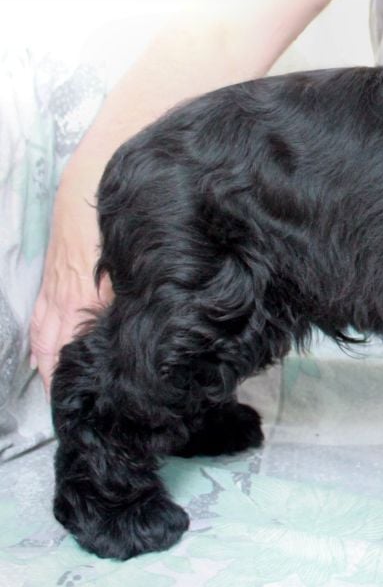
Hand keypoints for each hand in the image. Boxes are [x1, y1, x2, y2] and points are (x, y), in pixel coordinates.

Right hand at [29, 165, 112, 392]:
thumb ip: (132, 295)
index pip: (75, 349)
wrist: (91, 179)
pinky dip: (39, 336)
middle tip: (66, 407)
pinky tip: (40, 351)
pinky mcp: (54, 273)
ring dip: (46, 361)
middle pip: (55, 347)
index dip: (76, 377)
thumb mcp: (131, 261)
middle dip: (57, 378)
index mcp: (87, 297)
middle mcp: (66, 295)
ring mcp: (56, 285)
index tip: (81, 403)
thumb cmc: (115, 219)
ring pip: (44, 332)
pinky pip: (40, 313)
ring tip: (51, 388)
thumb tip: (138, 326)